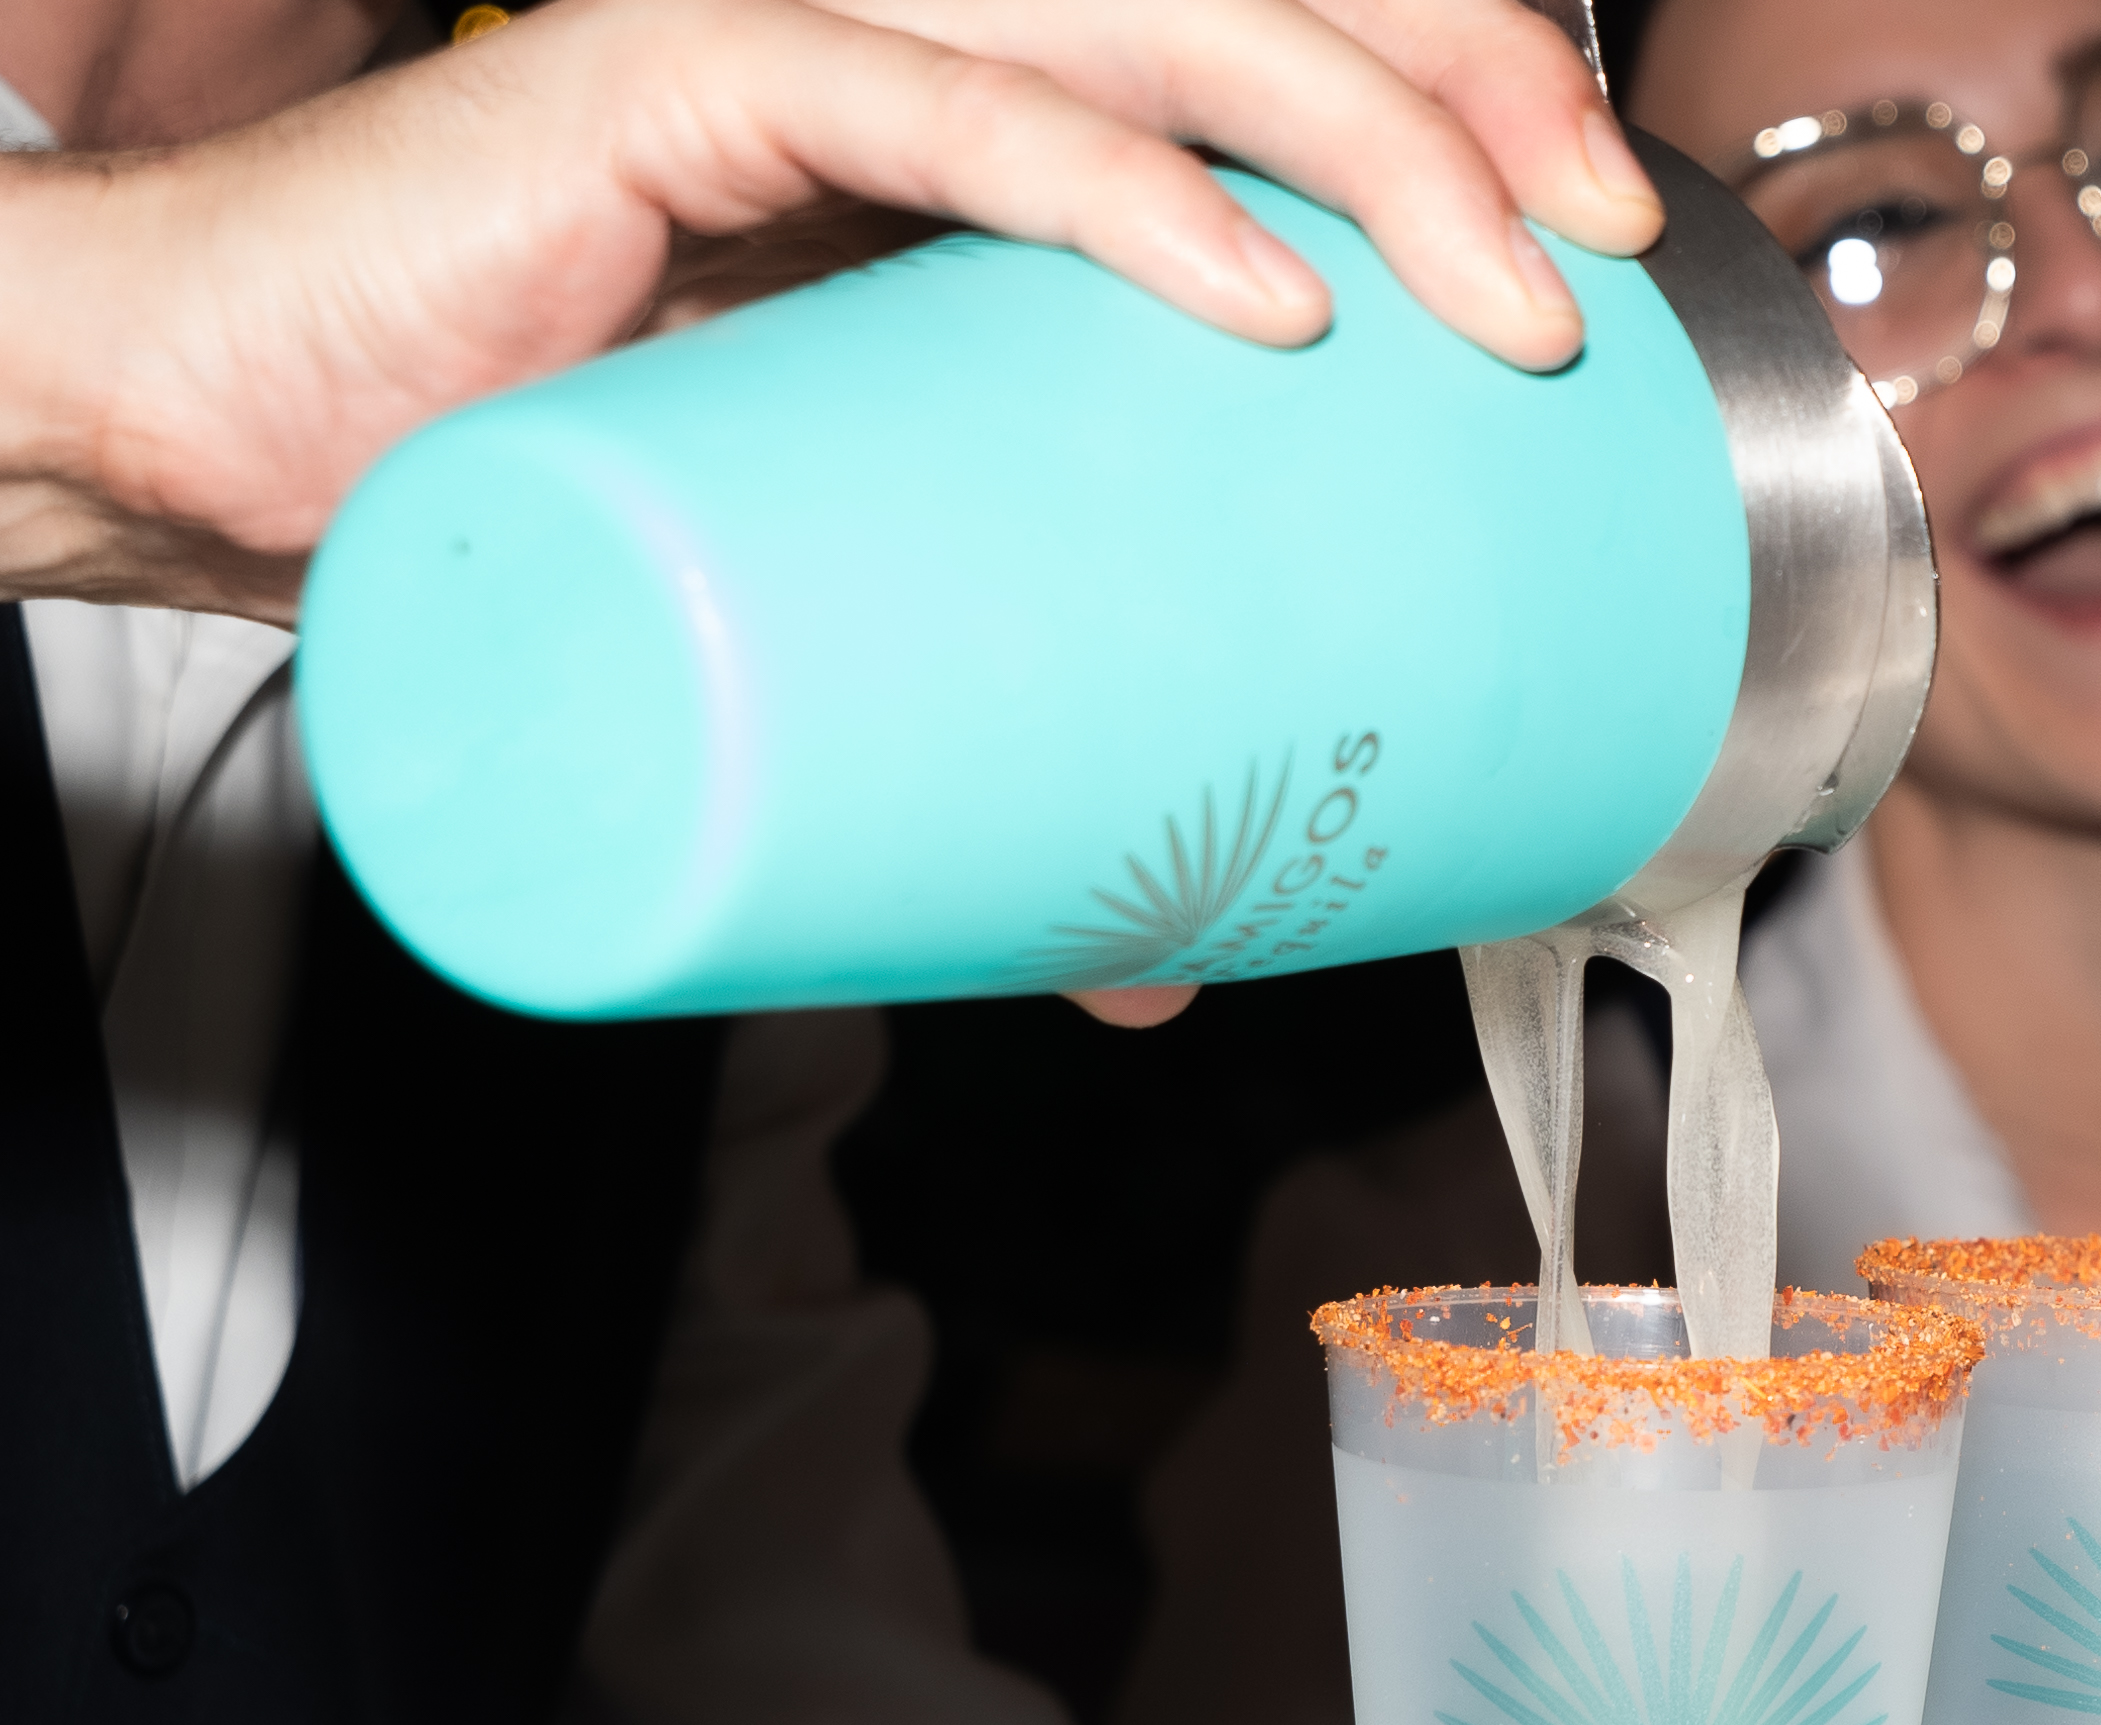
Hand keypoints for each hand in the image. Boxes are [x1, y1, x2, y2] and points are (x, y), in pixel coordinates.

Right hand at [0, 0, 1659, 617]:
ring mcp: (791, 46)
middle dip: (1466, 103)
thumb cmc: (535, 515)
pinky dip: (1108, 190)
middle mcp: (907, 52)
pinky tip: (1262, 291)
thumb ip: (997, 769)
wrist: (223, 458)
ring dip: (1358, 135)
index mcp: (976, 145)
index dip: (1456, 107)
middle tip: (1597, 270)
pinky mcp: (657, 85)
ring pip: (1131, 20)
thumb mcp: (836, 632)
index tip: (1603, 262)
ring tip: (1506, 296)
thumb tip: (1161, 977)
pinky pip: (922, 102)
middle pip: (1248, 6)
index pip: (1259, 57)